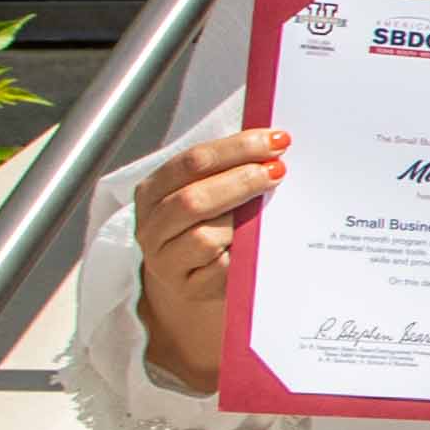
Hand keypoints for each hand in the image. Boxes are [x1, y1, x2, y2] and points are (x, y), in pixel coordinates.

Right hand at [127, 123, 291, 393]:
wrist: (192, 277)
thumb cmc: (208, 223)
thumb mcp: (207, 192)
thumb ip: (228, 169)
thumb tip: (273, 143)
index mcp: (152, 191)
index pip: (192, 162)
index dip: (236, 149)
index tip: (276, 141)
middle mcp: (151, 226)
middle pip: (194, 199)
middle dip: (241, 181)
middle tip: (279, 171)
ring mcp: (165, 261)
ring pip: (204, 238)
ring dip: (241, 223)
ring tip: (269, 211)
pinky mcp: (187, 289)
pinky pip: (221, 271)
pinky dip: (242, 257)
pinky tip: (259, 248)